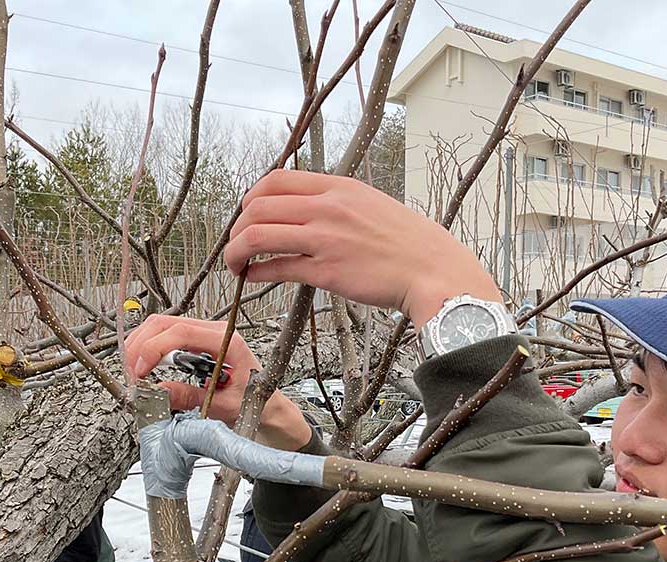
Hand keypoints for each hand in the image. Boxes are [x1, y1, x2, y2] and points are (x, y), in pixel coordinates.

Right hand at [124, 314, 310, 449]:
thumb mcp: (222, 406)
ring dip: (143, 344)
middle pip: (166, 323)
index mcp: (227, 341)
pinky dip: (151, 348)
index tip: (139, 371)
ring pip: (164, 326)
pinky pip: (169, 336)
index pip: (181, 332)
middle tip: (130, 371)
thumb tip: (157, 392)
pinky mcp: (199, 342)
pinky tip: (145, 365)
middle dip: (142, 344)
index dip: (154, 348)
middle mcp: (216, 332)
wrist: (268, 406)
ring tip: (134, 371)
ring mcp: (206, 334)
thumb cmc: (255, 403)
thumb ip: (189, 398)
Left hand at [224, 170, 499, 327]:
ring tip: (234, 263)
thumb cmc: (406, 242)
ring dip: (236, 251)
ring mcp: (325, 239)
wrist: (432, 269)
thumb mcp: (371, 204)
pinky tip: (250, 277)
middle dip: (237, 225)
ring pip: (257, 235)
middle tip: (236, 243)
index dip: (251, 196)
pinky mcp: (326, 271)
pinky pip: (277, 268)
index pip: (276, 179)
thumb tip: (305, 210)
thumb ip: (337, 203)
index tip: (248, 213)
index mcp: (338, 187)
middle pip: (258, 206)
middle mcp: (328, 207)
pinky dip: (255, 272)